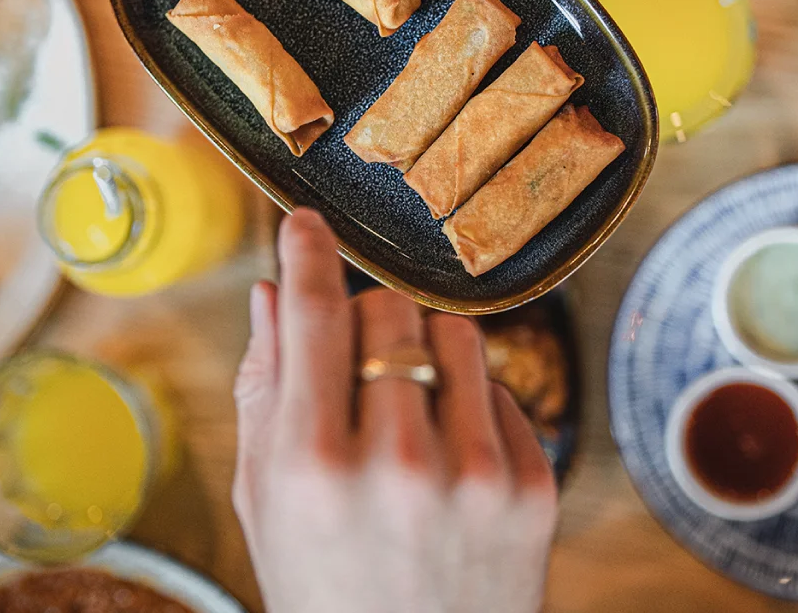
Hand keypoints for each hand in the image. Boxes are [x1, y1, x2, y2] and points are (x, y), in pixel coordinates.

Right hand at [234, 208, 557, 612]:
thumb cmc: (325, 586)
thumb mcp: (265, 500)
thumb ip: (264, 388)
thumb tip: (268, 291)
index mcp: (313, 468)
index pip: (314, 319)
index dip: (307, 254)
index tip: (305, 221)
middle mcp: (397, 466)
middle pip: (388, 311)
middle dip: (367, 324)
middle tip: (358, 372)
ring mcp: (475, 476)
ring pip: (452, 331)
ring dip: (424, 350)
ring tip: (408, 412)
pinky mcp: (533, 485)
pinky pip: (496, 384)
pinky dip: (469, 402)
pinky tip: (449, 460)